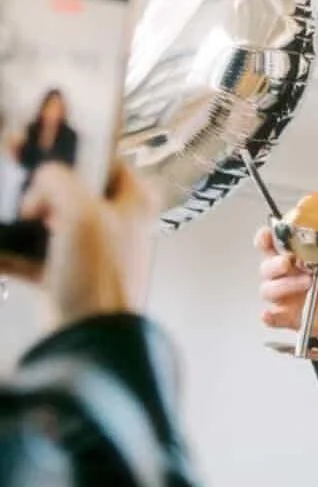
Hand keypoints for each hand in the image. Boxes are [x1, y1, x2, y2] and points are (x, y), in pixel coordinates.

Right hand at [20, 160, 157, 326]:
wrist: (89, 337)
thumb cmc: (99, 276)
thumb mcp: (80, 212)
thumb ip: (58, 181)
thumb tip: (41, 182)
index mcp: (135, 199)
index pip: (104, 158)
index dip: (74, 152)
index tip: (43, 148)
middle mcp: (117, 221)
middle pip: (71, 188)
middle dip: (39, 187)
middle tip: (16, 182)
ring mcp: (91, 249)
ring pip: (48, 220)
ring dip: (21, 217)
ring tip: (5, 211)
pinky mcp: (67, 275)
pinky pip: (33, 254)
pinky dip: (12, 251)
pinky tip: (0, 246)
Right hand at [254, 225, 317, 375]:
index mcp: (293, 254)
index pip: (271, 241)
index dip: (267, 235)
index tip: (271, 232)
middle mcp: (282, 273)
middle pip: (267, 265)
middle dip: (275, 262)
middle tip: (289, 261)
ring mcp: (281, 295)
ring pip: (269, 289)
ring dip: (284, 285)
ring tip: (306, 282)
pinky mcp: (283, 316)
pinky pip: (270, 317)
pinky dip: (270, 316)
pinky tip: (272, 314)